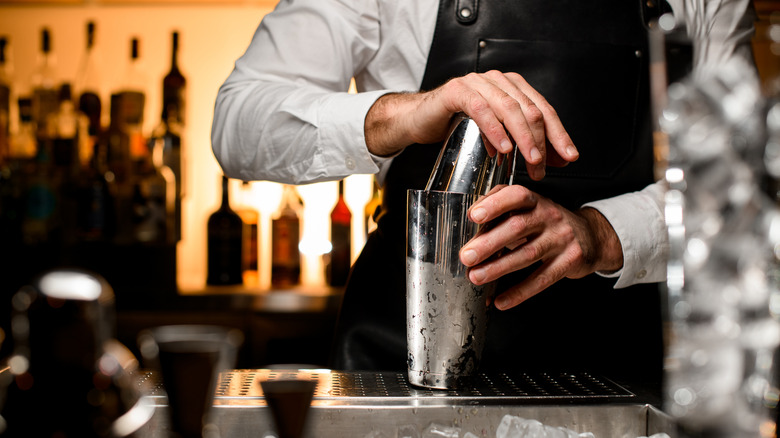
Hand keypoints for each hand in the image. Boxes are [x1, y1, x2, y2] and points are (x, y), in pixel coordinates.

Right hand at [364, 70, 578, 179]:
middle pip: (530, 109)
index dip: (559, 134)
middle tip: (543, 167)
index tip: (569, 157)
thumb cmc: (455, 126)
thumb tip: (551, 160)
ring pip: (510, 108)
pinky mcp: (458, 91)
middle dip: (542, 142)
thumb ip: (520, 143)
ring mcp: (478, 83)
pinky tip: (503, 148)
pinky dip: (495, 130)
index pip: (544, 109)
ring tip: (530, 160)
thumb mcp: (495, 136)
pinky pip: (481, 109)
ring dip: (524, 138)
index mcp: (513, 87)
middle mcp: (499, 81)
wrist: (419, 120)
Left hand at [458, 185, 623, 309]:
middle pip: (517, 227)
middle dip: (489, 243)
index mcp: (535, 201)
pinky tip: (502, 300)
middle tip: (467, 256)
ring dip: (499, 268)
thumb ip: (500, 212)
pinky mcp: (570, 261)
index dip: (495, 204)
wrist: (590, 237)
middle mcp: (549, 216)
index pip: (516, 195)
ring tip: (477, 277)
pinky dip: (520, 292)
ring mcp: (561, 239)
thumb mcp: (529, 210)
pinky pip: (542, 279)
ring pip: (527, 254)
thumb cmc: (548, 223)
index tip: (474, 215)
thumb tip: (469, 224)